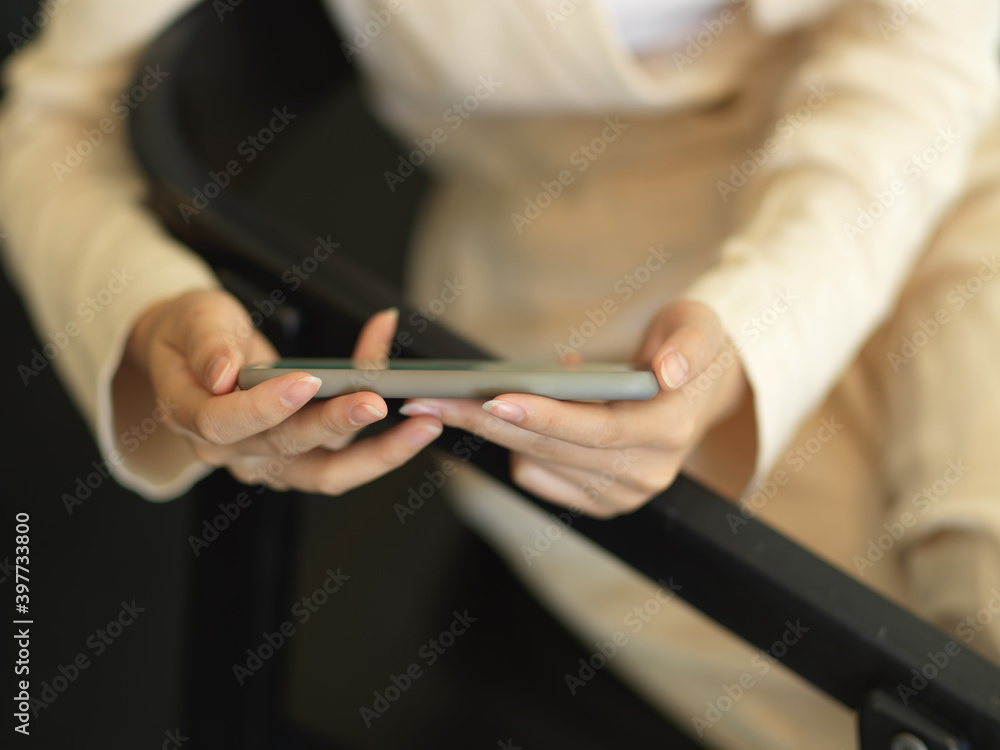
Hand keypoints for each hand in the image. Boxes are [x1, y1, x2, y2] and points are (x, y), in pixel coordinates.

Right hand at [117, 289, 441, 492]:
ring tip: (422, 422)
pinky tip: (407, 396)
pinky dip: (381, 435)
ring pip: (327, 471)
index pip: (224, 423)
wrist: (196, 352)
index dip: (265, 406)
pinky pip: (345, 456)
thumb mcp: (193, 319)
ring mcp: (269, 462)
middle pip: (286, 447)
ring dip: (379, 451)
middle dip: (335, 423)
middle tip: (376, 400)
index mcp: (191, 416)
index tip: (305, 381)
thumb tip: (222, 372)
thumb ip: (207, 343)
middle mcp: (232, 451)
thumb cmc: (192, 333)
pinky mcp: (302, 461)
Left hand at [398, 300, 750, 516]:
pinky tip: (520, 414)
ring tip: (456, 398)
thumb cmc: (687, 349)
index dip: (546, 416)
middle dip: (490, 421)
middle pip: (555, 449)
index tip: (494, 398)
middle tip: (434, 398)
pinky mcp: (599, 503)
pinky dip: (519, 445)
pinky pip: (538, 477)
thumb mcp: (699, 326)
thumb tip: (667, 371)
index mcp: (671, 431)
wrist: (695, 390)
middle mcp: (647, 474)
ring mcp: (623, 495)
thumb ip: (689, 346)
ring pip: (539, 463)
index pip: (599, 430)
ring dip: (493, 432)